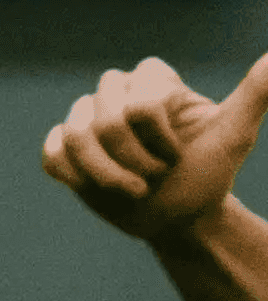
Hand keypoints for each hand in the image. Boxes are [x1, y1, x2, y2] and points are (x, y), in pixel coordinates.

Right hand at [41, 51, 267, 244]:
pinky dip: (74, 175)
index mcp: (155, 82)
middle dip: (132, 160)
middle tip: (154, 178)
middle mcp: (117, 92)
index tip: (178, 155)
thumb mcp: (233, 136)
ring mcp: (86, 118)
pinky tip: (96, 187)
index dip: (157, 138)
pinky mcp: (65, 147)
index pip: (140, 102)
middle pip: (104, 119)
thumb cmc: (208, 174)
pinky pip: (53, 153)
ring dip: (105, 175)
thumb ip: (255, 94)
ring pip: (74, 137)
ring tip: (131, 192)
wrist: (178, 218)